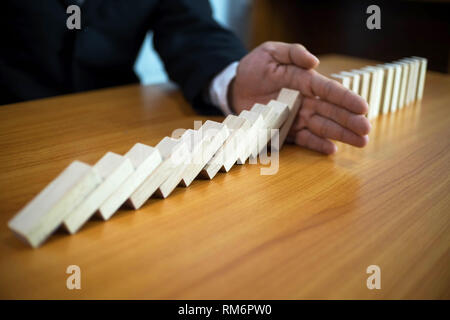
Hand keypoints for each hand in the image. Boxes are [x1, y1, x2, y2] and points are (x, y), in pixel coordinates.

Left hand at [229, 41, 370, 153]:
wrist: (235, 87)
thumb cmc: (255, 67)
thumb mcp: (271, 52)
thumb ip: (293, 53)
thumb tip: (314, 61)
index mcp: (305, 81)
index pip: (329, 90)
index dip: (346, 99)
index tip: (363, 107)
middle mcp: (305, 100)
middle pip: (331, 111)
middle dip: (349, 121)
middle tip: (366, 130)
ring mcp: (296, 116)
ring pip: (322, 126)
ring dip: (341, 134)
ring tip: (361, 142)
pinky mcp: (285, 130)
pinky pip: (303, 139)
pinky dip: (317, 145)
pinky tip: (332, 150)